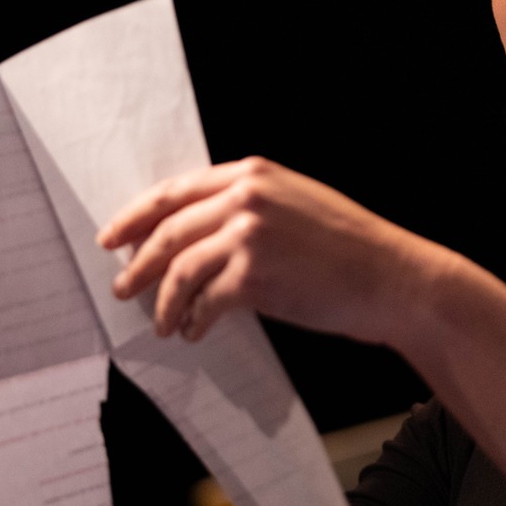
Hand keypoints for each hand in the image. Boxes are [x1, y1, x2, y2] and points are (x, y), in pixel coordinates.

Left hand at [98, 157, 440, 344]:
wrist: (393, 279)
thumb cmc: (349, 249)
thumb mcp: (296, 206)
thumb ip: (248, 209)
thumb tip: (193, 240)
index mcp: (254, 173)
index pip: (174, 191)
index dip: (135, 217)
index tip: (112, 238)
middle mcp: (247, 197)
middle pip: (167, 230)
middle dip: (137, 264)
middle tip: (122, 288)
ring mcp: (250, 235)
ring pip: (180, 269)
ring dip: (163, 301)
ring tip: (161, 322)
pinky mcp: (256, 276)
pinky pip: (205, 302)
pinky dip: (193, 320)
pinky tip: (193, 332)